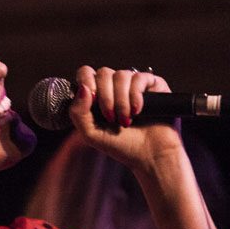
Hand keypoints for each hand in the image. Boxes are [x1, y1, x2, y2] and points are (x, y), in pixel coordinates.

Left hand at [68, 66, 184, 173]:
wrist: (150, 156)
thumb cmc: (122, 146)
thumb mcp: (90, 133)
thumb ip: (78, 112)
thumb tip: (82, 88)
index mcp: (98, 95)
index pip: (86, 73)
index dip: (87, 81)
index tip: (92, 101)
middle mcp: (114, 86)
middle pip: (103, 72)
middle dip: (105, 97)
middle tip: (111, 117)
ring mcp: (133, 84)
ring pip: (121, 75)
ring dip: (121, 101)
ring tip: (126, 120)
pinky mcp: (152, 84)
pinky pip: (139, 78)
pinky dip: (136, 96)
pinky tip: (138, 111)